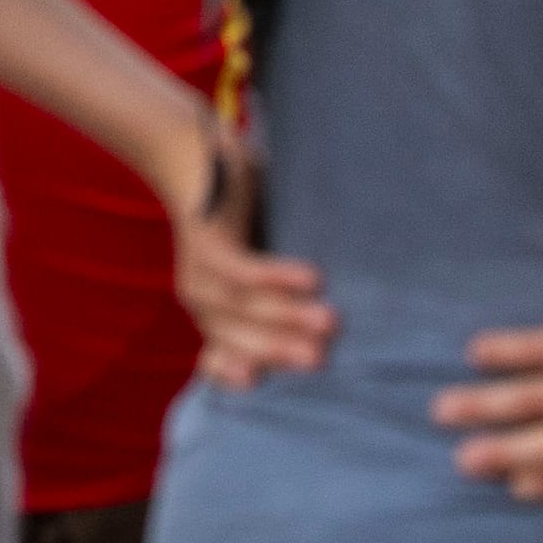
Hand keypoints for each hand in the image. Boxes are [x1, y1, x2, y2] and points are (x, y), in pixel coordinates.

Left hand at [160, 113, 334, 388]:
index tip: (275, 391)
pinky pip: (242, 267)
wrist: (189, 151)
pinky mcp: (206, 241)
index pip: (227, 358)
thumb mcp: (263, 252)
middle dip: (284, 351)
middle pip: (244, 337)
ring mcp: (200, 273)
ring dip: (288, 315)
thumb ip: (291, 285)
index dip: (243, 375)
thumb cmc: (239, 208)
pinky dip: (275, 275)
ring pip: (246, 306)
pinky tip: (311, 277)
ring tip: (332, 321)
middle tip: (326, 360)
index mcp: (215, 311)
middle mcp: (202, 300)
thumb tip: (353, 310)